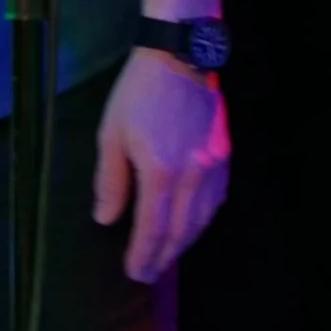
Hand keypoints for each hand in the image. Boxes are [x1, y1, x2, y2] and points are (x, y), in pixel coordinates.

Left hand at [93, 48, 230, 283]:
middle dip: (163, 256)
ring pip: (203, 219)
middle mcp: (194, 175)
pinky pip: (217, 200)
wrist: (179, 55)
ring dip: (184, 242)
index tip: (134, 272)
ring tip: (166, 256)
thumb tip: (105, 219)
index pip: (152, 227)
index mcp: (161, 171)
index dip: (143, 254)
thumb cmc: (138, 92)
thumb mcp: (111, 134)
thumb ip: (110, 180)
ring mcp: (214, 166)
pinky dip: (203, 220)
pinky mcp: (225, 156)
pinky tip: (191, 225)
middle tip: (148, 275)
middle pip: (181, 230)